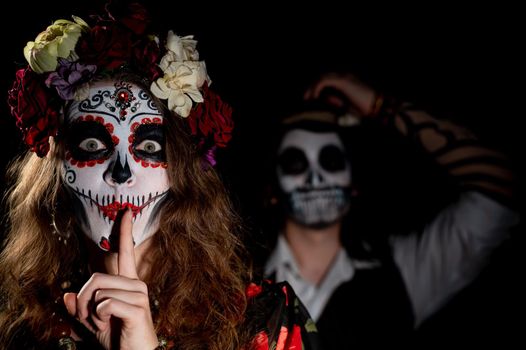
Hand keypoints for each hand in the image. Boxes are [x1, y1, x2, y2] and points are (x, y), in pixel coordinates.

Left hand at [64, 209, 157, 349]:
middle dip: (82, 301)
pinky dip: (97, 318)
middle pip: (95, 278)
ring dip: (89, 312)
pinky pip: (104, 303)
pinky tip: (108, 324)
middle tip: (88, 318)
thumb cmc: (117, 339)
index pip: (126, 252)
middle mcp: (135, 284)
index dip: (124, 231)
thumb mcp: (92, 323)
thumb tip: (67, 295)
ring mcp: (138, 295)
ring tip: (101, 323)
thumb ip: (80, 309)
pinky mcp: (137, 308)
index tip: (126, 212)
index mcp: (127, 284)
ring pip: (97, 290)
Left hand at [304, 73, 376, 116]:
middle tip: (306, 98)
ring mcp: (344, 77)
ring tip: (307, 98)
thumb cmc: (366, 108)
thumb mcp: (348, 105)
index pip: (327, 80)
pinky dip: (317, 88)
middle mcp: (344, 76)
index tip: (310, 99)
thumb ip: (337, 100)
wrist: (378, 106)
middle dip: (312, 87)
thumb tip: (325, 99)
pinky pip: (324, 81)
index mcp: (346, 81)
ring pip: (322, 78)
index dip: (317, 88)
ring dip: (313, 87)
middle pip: (322, 77)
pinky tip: (314, 97)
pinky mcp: (343, 81)